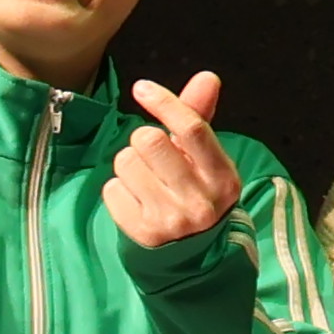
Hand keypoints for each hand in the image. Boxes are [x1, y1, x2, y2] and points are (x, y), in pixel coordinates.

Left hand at [103, 69, 244, 251]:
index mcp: (222, 177)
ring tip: (146, 181)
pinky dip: (118, 190)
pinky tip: (136, 200)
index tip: (142, 88)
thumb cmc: (196, 193)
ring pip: (125, 162)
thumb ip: (199, 117)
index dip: (164, 101)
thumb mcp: (206, 160)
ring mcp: (170, 219)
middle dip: (144, 141)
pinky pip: (111, 188)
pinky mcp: (142, 233)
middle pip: (150, 139)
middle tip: (153, 157)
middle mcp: (200, 200)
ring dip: (129, 166)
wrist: (192, 256)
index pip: (192, 128)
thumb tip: (208, 77)